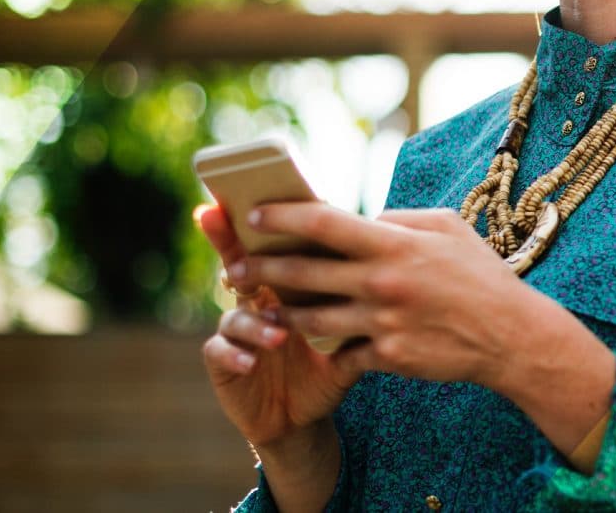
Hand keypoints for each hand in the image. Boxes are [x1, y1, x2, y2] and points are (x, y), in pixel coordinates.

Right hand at [194, 204, 363, 449]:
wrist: (304, 416)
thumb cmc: (329, 364)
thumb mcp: (350, 330)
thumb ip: (363, 297)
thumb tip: (396, 259)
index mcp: (286, 284)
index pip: (274, 245)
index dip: (263, 222)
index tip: (259, 200)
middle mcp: (255, 299)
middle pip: (238, 262)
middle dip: (229, 245)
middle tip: (233, 237)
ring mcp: (236, 329)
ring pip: (235, 313)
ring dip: (254, 322)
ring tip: (278, 334)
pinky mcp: (224, 362)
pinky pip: (219, 351)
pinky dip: (234, 353)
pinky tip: (249, 362)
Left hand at [232, 203, 615, 466]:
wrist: (510, 335)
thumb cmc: (479, 274)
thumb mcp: (446, 227)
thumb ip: (400, 219)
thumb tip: (363, 217)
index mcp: (394, 244)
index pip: (322, 222)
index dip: (281, 216)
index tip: (253, 215)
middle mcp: (382, 282)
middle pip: (301, 273)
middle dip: (259, 269)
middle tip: (234, 268)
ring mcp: (382, 323)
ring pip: (310, 319)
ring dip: (280, 312)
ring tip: (261, 307)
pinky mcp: (387, 357)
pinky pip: (342, 351)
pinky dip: (326, 345)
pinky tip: (311, 341)